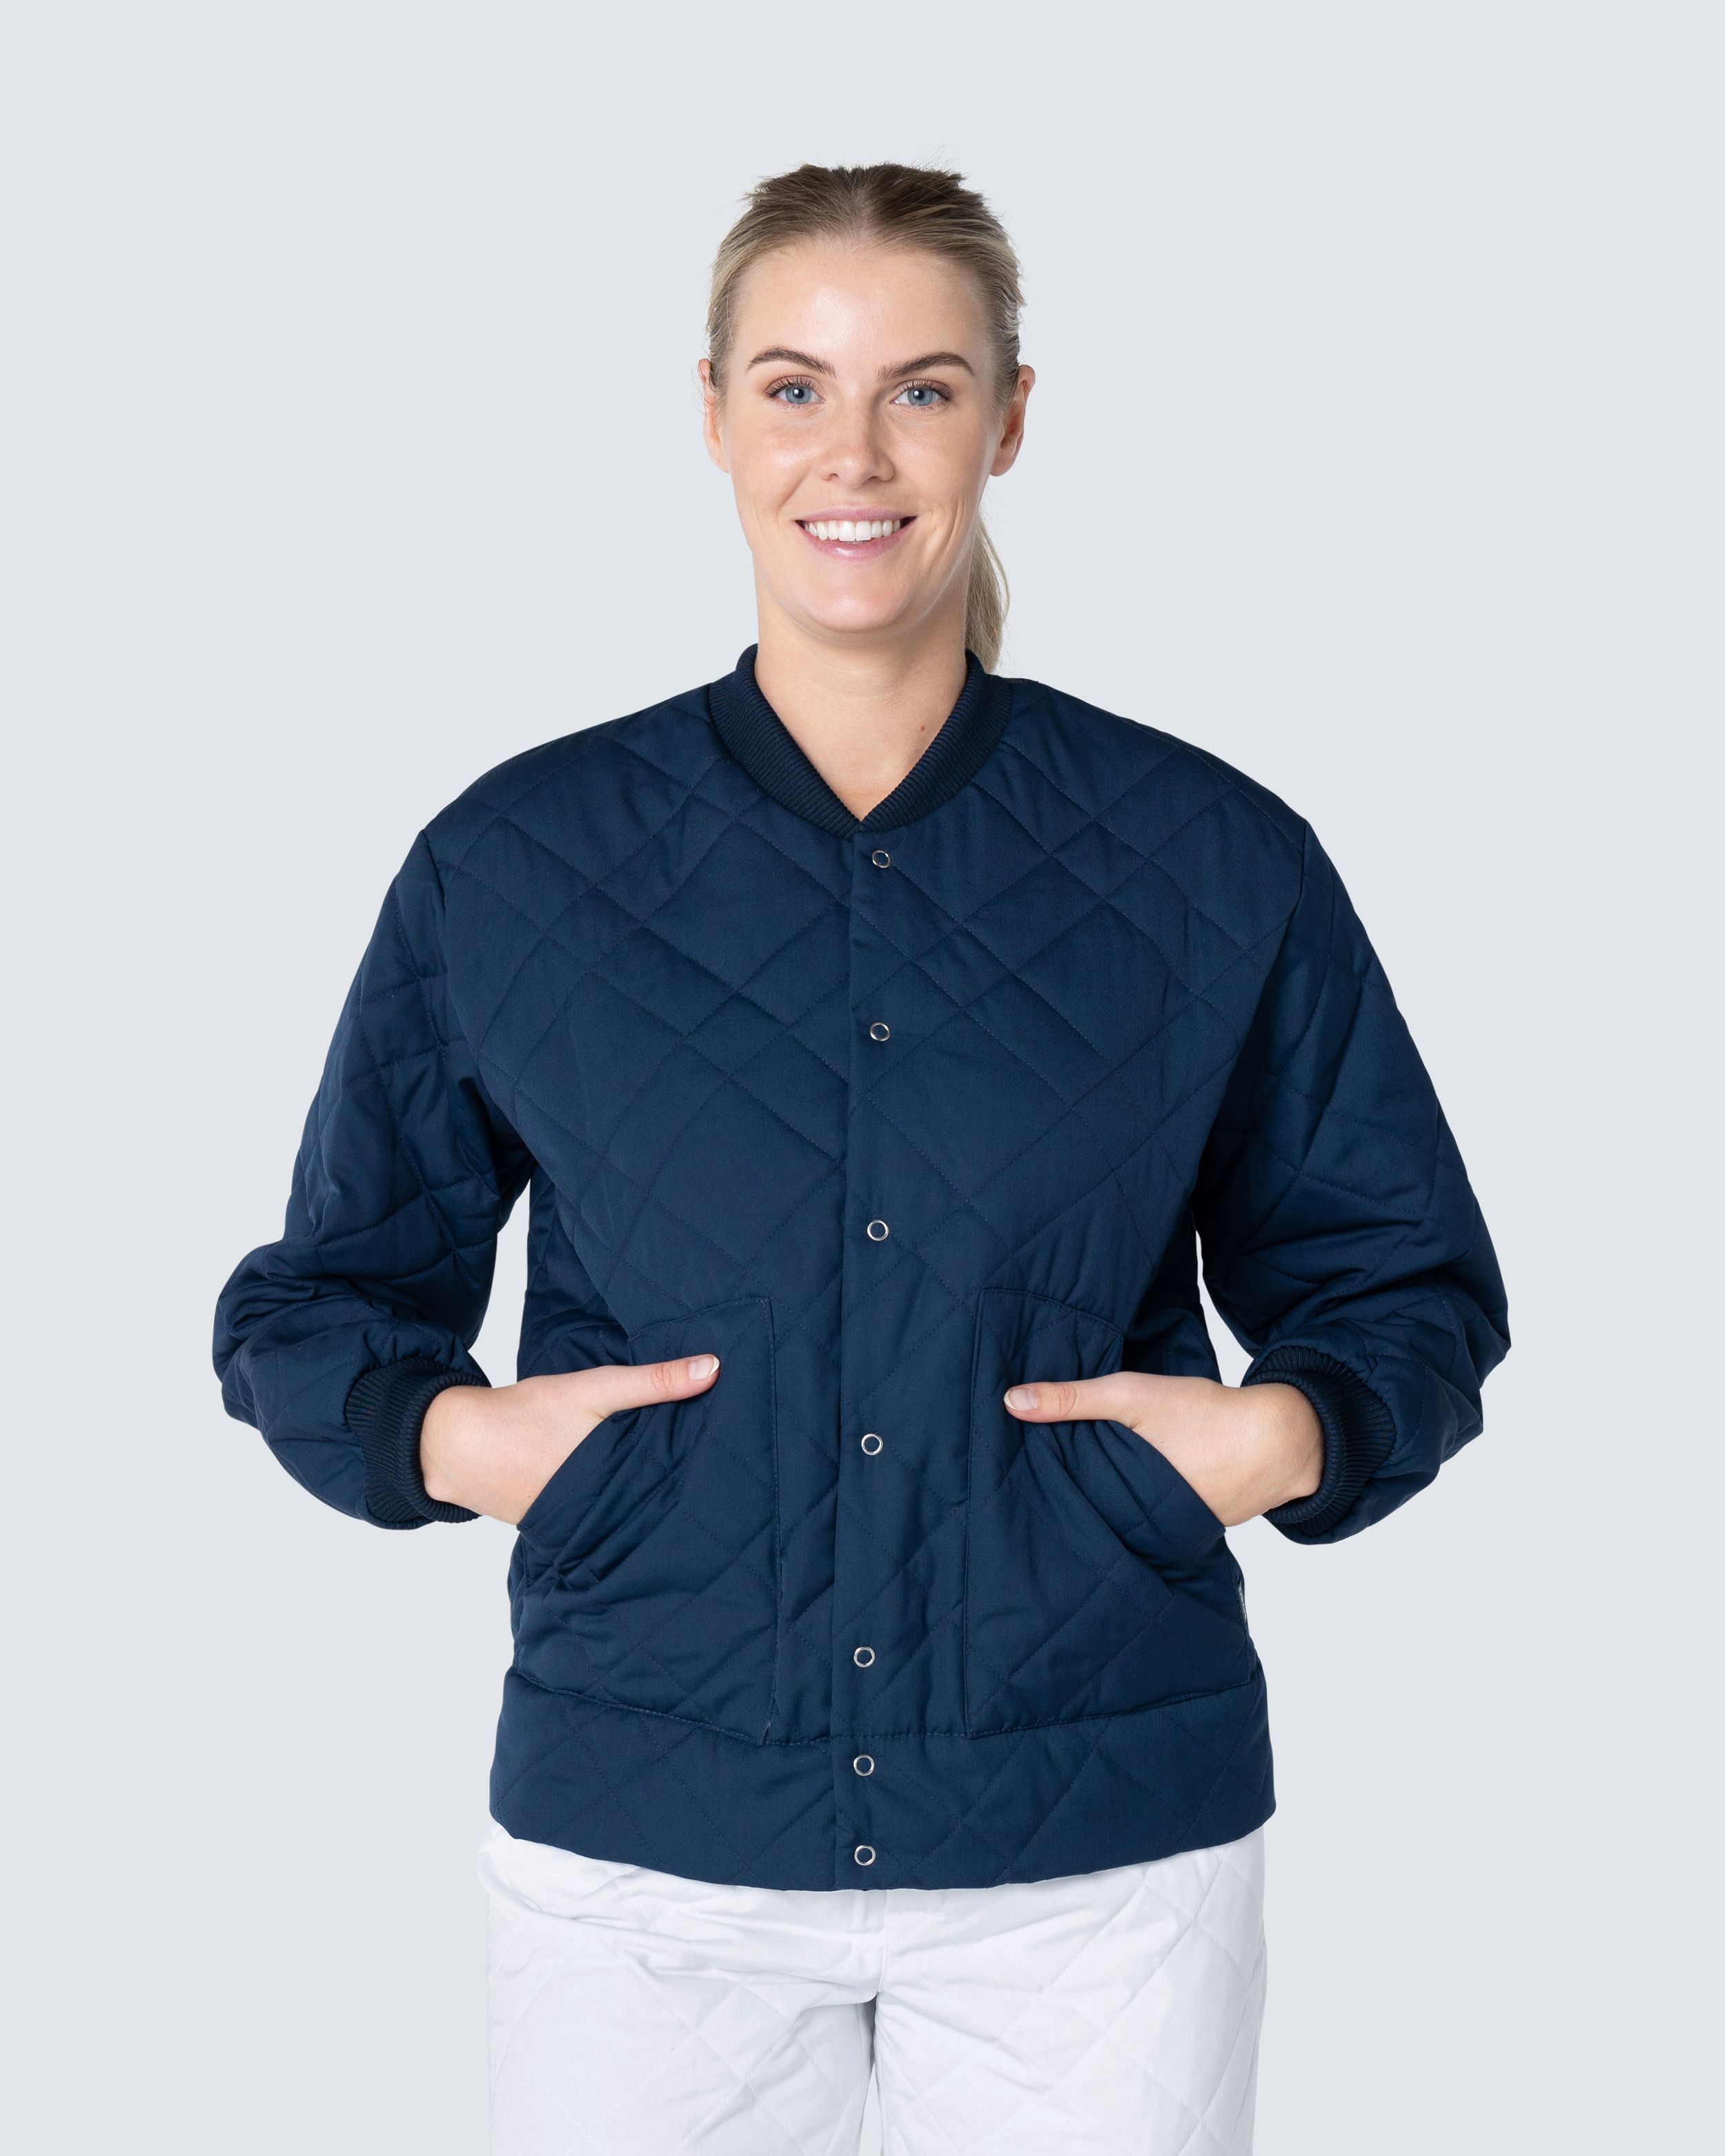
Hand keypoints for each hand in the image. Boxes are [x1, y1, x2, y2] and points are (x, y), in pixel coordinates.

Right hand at [420, 1353, 721, 1524]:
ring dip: (651, 1495)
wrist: (457, 1445)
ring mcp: (582, 1522)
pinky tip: (637, 1489)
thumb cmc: (528, 1415)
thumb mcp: (594, 1389)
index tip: (739, 1464)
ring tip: (692, 1484)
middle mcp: (604, 1511)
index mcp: (618, 1481)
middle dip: (684, 1488)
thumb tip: (715, 1368)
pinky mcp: (563, 1522)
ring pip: (631, 1506)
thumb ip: (653, 1381)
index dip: (705, 1475)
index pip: (678, 1484)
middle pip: (658, 1499)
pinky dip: (618, 1498)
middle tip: (725, 1476)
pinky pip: (603, 1511)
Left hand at [1001, 1371, 1322, 1527]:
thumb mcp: (1133, 1395)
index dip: (1038, 1495)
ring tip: (1062, 1493)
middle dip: (1063, 1505)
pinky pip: (1145, 1519)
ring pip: (1115, 1519)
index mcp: (1119, 1499)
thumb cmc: (1203, 1416)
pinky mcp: (1184, 1528)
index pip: (1063, 1504)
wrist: (1277, 1440)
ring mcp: (1164, 1532)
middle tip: (1025, 1495)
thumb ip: (1074, 1398)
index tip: (1006, 1489)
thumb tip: (1010, 1401)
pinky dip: (1130, 1505)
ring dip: (1097, 1506)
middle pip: (1087, 1516)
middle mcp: (1139, 1526)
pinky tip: (1114, 1491)